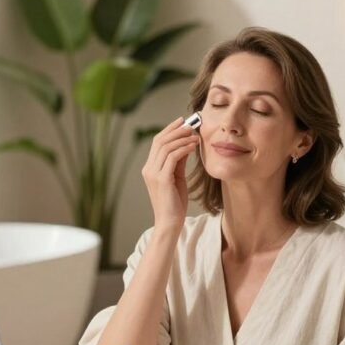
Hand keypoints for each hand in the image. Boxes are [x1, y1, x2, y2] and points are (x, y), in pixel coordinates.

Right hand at [141, 117, 199, 232]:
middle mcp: (149, 169)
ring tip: (195, 135)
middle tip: (191, 124)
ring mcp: (153, 174)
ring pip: (166, 147)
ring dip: (182, 138)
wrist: (170, 223)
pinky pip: (172, 157)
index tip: (183, 121)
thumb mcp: (177, 178)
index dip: (170, 130)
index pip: (158, 142)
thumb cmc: (175, 203)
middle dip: (176, 130)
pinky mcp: (162, 179)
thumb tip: (186, 144)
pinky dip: (184, 148)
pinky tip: (193, 146)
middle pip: (160, 141)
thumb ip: (179, 162)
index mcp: (150, 168)